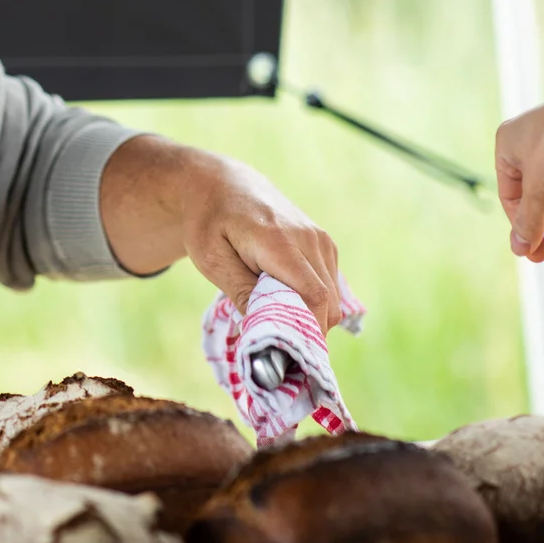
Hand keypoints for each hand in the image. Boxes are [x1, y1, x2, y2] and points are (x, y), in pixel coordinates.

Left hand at [178, 157, 343, 331]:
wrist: (223, 185)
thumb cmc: (210, 223)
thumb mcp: (212, 260)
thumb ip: (242, 294)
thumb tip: (265, 333)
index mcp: (280, 242)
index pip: (314, 298)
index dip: (307, 332)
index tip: (286, 357)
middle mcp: (310, 239)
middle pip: (328, 304)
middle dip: (307, 333)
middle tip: (276, 348)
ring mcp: (321, 240)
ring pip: (333, 299)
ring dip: (310, 318)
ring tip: (274, 320)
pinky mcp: (324, 244)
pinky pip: (330, 287)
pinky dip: (314, 303)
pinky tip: (284, 301)